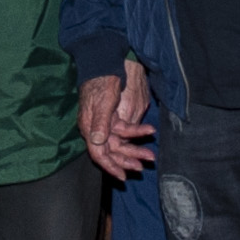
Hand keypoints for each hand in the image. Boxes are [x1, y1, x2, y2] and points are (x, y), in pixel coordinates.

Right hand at [78, 63, 154, 178]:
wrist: (103, 64)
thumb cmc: (101, 81)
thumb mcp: (102, 101)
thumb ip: (100, 122)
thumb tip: (96, 142)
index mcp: (89, 127)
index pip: (98, 153)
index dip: (110, 166)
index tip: (123, 175)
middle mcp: (95, 129)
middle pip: (111, 150)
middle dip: (127, 159)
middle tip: (143, 166)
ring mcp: (103, 123)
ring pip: (119, 143)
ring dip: (134, 149)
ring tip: (150, 156)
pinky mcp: (111, 117)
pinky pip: (124, 131)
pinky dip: (136, 133)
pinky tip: (148, 131)